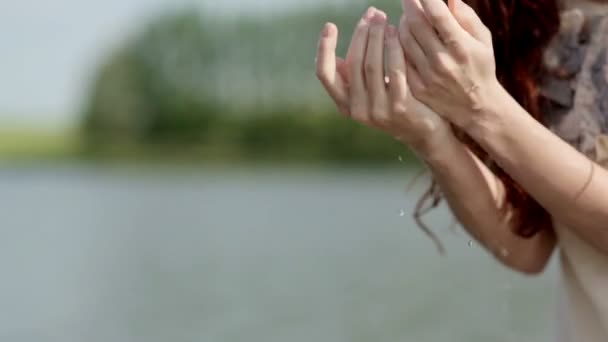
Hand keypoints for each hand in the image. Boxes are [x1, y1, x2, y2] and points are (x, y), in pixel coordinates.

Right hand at [315, 7, 452, 154]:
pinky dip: (394, 48)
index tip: (329, 26)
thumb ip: (354, 81)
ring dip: (377, 37)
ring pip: (372, 65)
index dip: (324, 49)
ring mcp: (378, 110)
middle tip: (371, 13)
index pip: (325, 74)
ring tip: (384, 19)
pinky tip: (397, 33)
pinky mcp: (400, 107)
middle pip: (354, 62)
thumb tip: (336, 57)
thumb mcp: (370, 96)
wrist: (426, 133)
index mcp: (346, 105)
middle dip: (361, 33)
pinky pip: (394, 71)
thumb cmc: (395, 106)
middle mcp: (358, 110)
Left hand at [398, 0, 501, 131]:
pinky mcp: (417, 87)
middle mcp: (442, 61)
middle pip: (416, 25)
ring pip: (404, 40)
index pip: (437, 15)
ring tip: (406, 17)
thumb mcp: (482, 40)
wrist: (475, 106)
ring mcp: (427, 76)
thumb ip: (465, 16)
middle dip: (409, 7)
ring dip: (402, 23)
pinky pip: (400, 60)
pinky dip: (398, 45)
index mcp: (460, 46)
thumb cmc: (480, 66)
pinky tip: (401, 38)